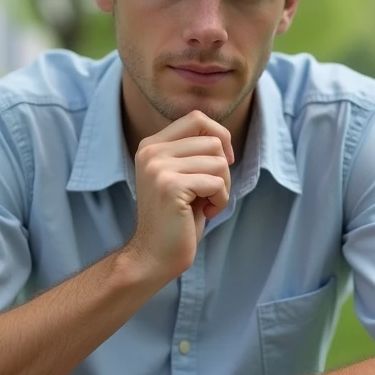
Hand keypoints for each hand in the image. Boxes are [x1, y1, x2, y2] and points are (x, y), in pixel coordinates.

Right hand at [125, 110, 233, 279]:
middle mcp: (151, 151)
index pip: (196, 118)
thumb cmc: (175, 219)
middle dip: (223, 169)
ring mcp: (158, 168)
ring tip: (206, 203)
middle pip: (212, 140)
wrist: (154, 256)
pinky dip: (220, 200)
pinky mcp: (170, 186)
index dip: (219, 137)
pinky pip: (217, 183)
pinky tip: (206, 212)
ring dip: (223, 187)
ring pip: (218, 162)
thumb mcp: (182, 176)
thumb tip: (223, 137)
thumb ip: (193, 153)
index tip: (221, 163)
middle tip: (211, 192)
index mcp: (151, 145)